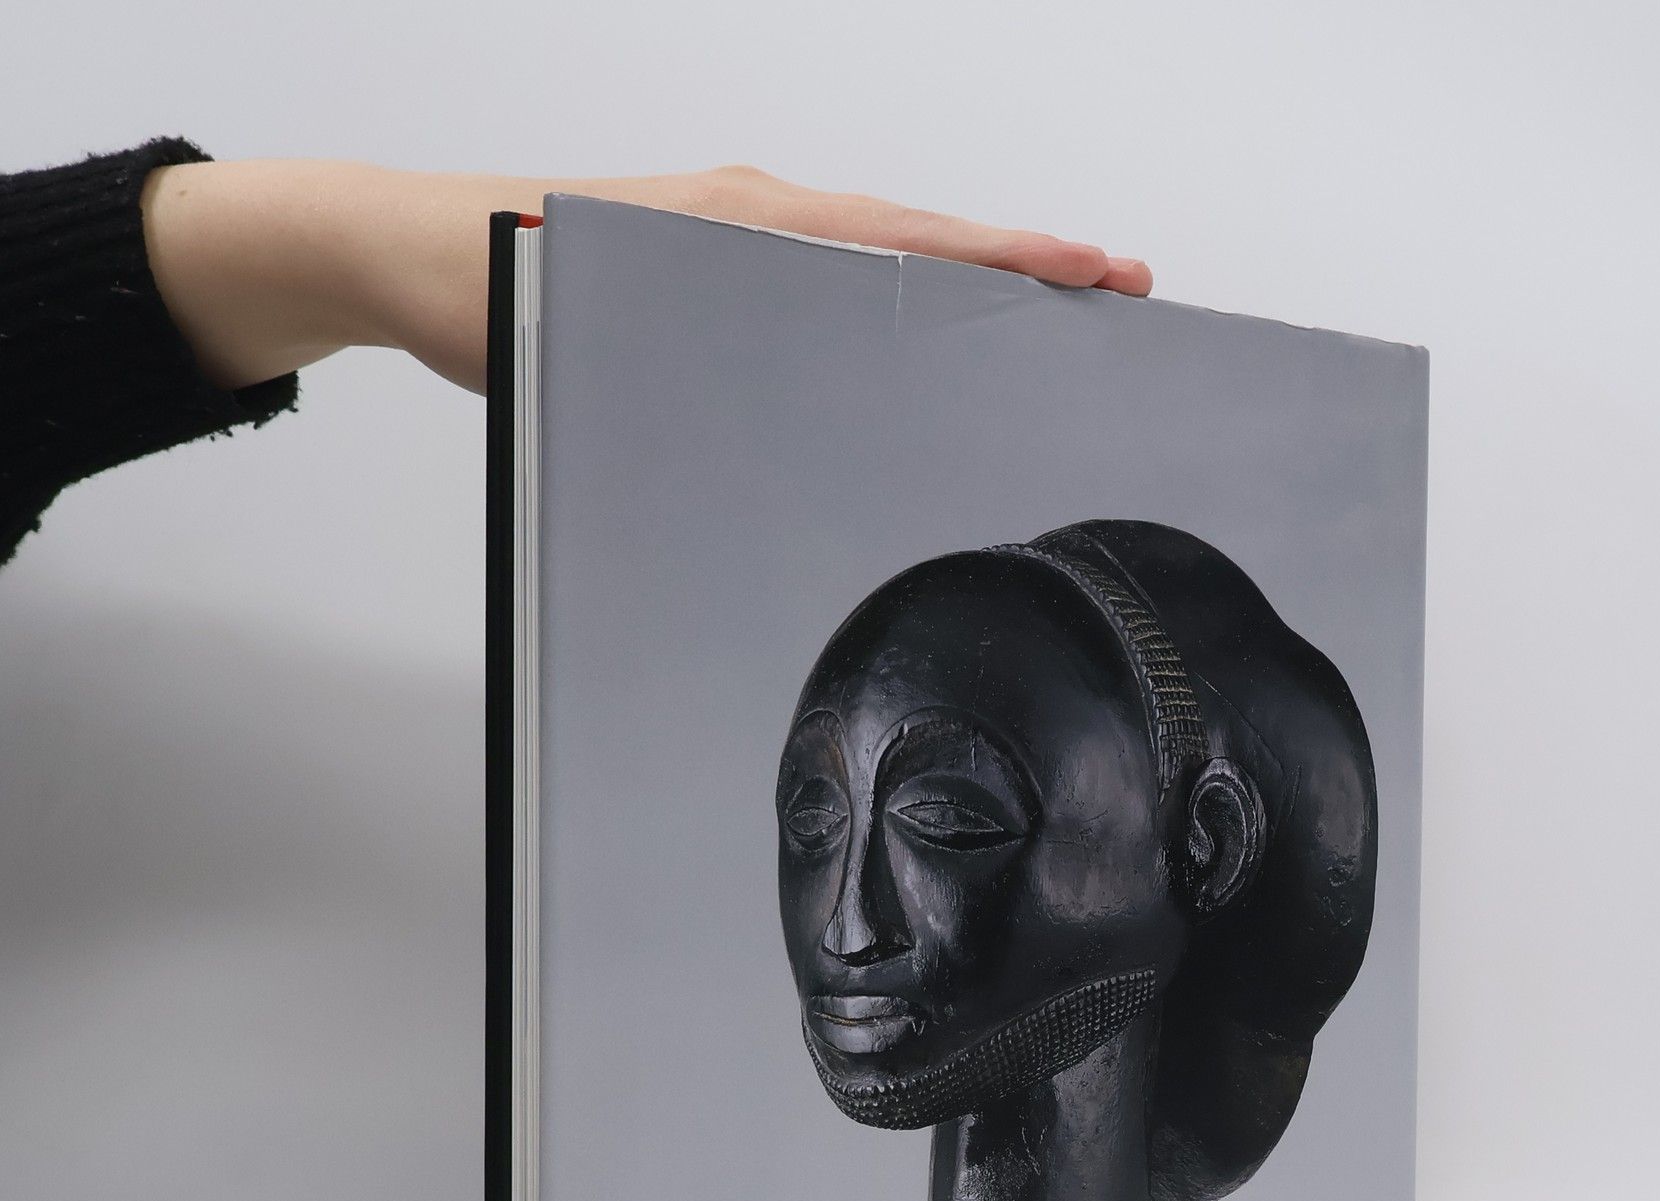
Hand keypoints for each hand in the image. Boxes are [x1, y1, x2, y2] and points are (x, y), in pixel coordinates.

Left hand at [142, 161, 1152, 394]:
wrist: (406, 252)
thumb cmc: (481, 287)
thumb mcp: (573, 324)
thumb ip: (665, 349)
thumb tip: (746, 391)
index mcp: (741, 222)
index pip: (904, 239)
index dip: (1002, 260)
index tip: (1087, 272)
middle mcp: (754, 215)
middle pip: (920, 238)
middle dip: (1025, 264)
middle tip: (1118, 287)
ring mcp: (742, 233)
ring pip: (887, 253)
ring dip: (973, 280)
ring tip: (1056, 309)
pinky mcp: (721, 259)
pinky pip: (840, 272)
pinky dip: (907, 291)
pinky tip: (932, 327)